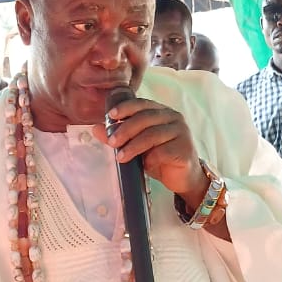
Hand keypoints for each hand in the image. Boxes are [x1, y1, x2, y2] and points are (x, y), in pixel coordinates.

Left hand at [92, 97, 206, 209]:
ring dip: (133, 146)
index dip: (126, 108)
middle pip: (146, 118)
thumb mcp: (137, 147)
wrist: (183, 178)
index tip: (110, 116)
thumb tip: (96, 128)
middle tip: (112, 142)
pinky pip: (163, 151)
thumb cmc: (160, 159)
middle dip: (125, 129)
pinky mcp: (185, 149)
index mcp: (162, 112)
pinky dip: (150, 158)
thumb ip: (119, 136)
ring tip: (120, 157)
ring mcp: (181, 132)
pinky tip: (144, 165)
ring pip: (153, 134)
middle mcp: (174, 118)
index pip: (142, 104)